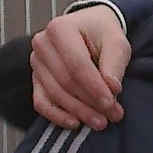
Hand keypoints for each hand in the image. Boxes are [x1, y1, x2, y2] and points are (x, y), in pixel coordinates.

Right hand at [32, 7, 131, 129]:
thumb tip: (112, 88)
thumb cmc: (102, 34)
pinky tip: (75, 123)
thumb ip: (115, 63)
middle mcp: (42, 44)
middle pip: (66, 81)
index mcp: (60, 28)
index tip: (112, 103)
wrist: (89, 29)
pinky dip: (57, 116)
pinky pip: (41, 102)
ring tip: (102, 122)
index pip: (77, 64)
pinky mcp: (36, 79)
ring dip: (79, 112)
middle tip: (114, 115)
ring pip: (55, 94)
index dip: (94, 87)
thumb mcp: (116, 42)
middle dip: (91, 102)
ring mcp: (36, 62)